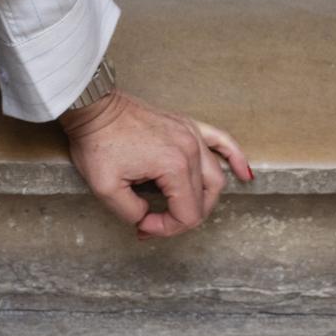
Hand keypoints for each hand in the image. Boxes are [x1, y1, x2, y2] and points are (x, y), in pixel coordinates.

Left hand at [59, 89, 253, 240]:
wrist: (92, 107)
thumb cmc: (97, 141)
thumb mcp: (105, 189)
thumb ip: (132, 213)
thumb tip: (147, 219)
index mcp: (174, 166)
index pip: (188, 214)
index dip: (166, 228)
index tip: (142, 225)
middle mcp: (190, 149)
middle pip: (204, 198)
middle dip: (181, 218)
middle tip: (154, 222)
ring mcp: (191, 134)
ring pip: (215, 177)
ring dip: (204, 199)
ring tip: (183, 210)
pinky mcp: (186, 124)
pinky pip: (222, 140)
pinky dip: (235, 157)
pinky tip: (244, 173)